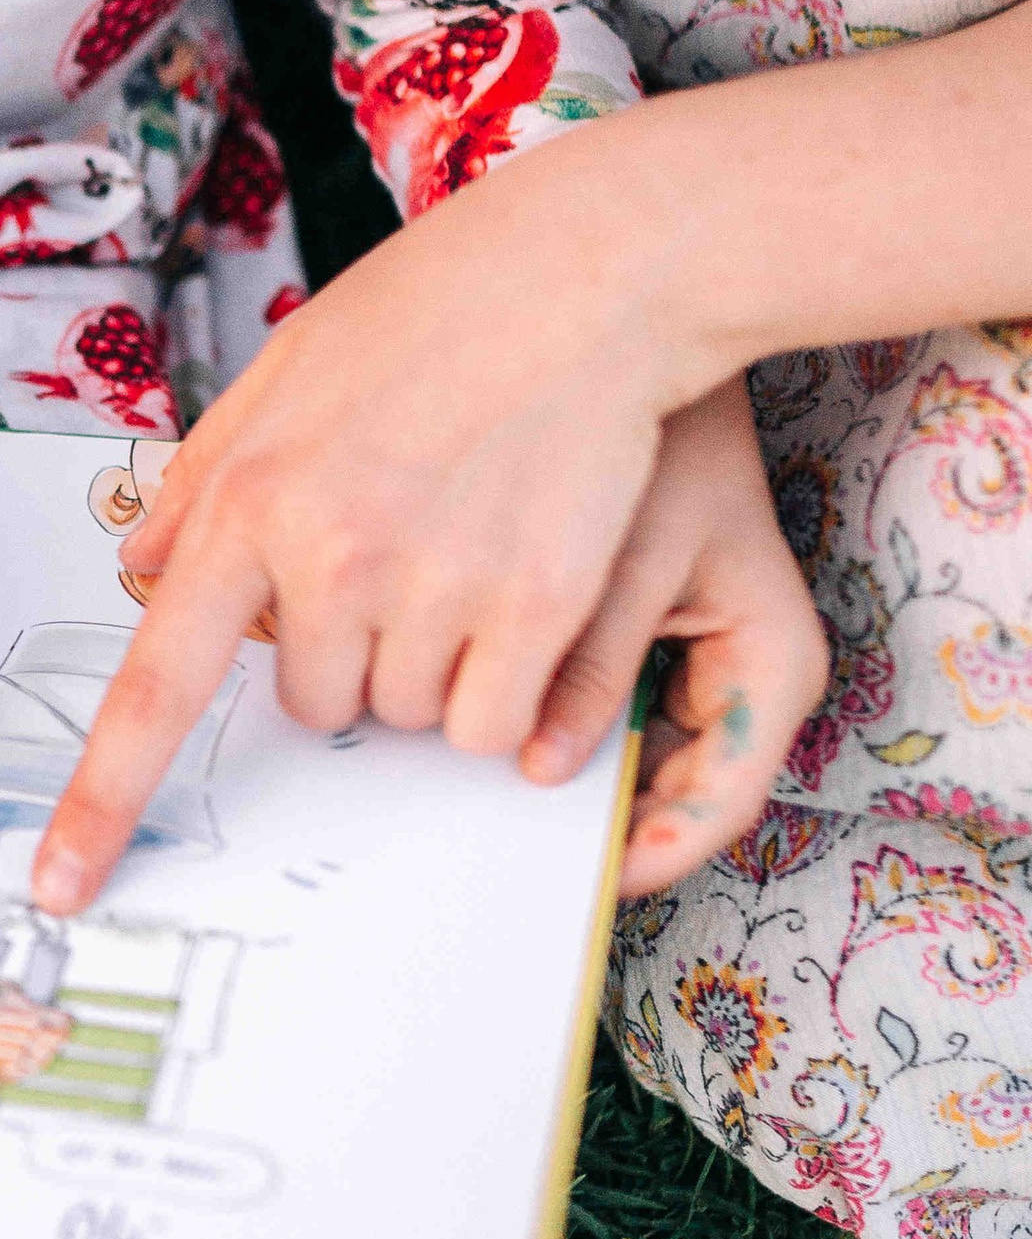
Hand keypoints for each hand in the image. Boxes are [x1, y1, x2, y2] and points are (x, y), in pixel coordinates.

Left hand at [35, 129, 681, 911]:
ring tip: (470, 544)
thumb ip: (202, 480)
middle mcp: (328, 558)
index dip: (104, 797)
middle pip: (310, 704)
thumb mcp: (282, 375)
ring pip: (407, 715)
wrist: (586, 270)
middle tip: (402, 554)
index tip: (65, 882)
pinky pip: (495, 722)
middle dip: (348, 657)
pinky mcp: (536, 604)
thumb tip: (137, 569)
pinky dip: (511, 689)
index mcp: (245, 504)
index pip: (155, 684)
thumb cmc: (432, 311)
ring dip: (435, 667)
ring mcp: (433, 586)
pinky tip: (526, 584)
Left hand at [522, 375, 826, 895]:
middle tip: (500, 853)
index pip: (716, 807)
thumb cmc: (655, 441)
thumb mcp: (631, 552)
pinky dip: (537, 731)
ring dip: (557, 787)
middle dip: (588, 831)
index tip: (573, 880)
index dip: (645, 858)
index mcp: (766, 667)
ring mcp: (687, 674)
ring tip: (477, 799)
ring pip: (621, 771)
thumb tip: (542, 768)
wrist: (644, 357)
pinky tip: (472, 729)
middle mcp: (735, 685)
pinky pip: (590, 724)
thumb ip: (593, 662)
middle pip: (666, 801)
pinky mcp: (639, 654)